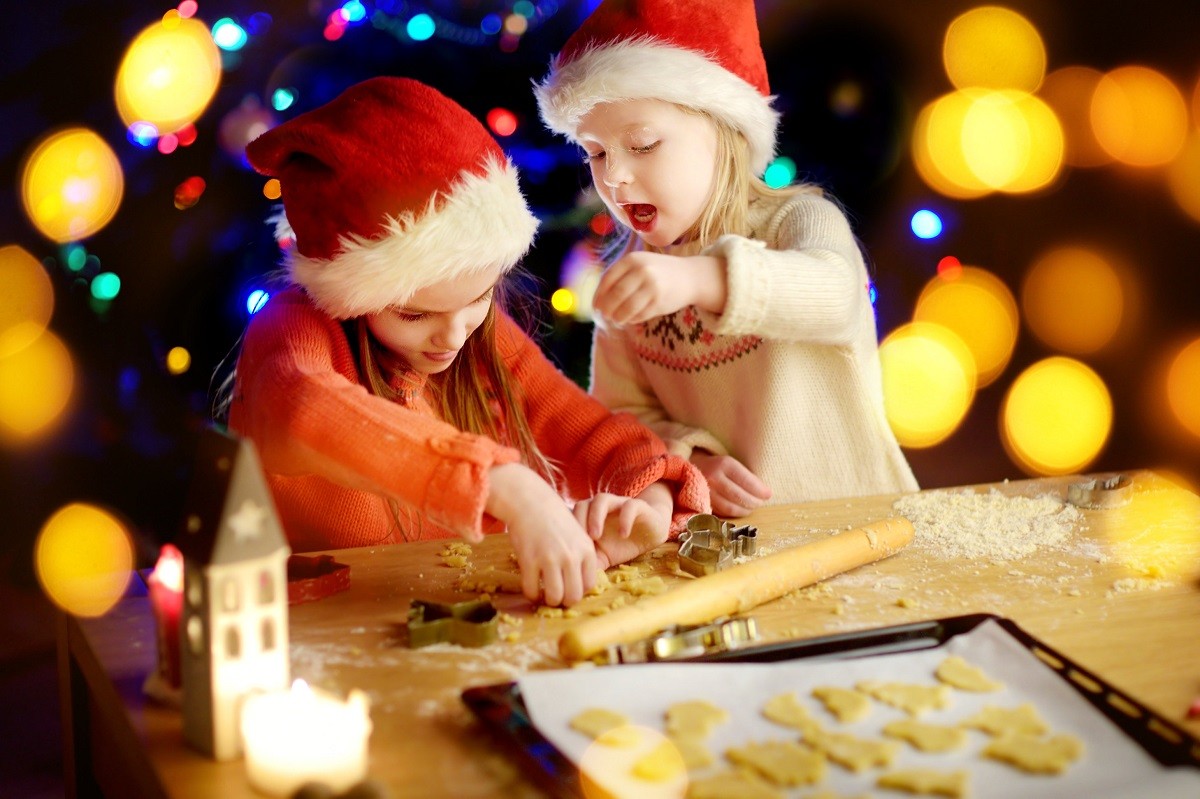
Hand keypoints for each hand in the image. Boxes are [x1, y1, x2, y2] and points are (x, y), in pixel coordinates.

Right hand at [485, 464, 598, 605]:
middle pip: (573, 596)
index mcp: (587, 551)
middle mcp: (571, 557)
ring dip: (548, 600)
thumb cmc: (554, 520)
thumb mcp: (578, 535)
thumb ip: (581, 558)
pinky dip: (531, 594)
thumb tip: (580, 587)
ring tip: (543, 593)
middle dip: (564, 600)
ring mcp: (550, 559)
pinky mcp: (530, 560)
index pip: (589, 585)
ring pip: (554, 597)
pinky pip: (532, 590)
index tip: (569, 588)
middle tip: (556, 595)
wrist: (531, 503)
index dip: (578, 591)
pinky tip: (531, 587)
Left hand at [573, 488, 671, 567]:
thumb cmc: (622, 545)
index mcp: (589, 519)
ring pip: (602, 500)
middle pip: (582, 505)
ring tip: (596, 535)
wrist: (650, 533)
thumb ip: (589, 564)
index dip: (567, 529)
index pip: (571, 517)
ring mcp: (618, 505)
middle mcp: (600, 509)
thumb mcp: (603, 558)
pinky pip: (629, 506)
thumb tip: (572, 581)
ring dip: (595, 516)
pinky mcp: (638, 506)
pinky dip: (624, 518)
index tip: (566, 547)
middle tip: (579, 540)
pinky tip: (623, 534)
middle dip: (578, 521)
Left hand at [593, 252, 725, 326]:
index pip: (607, 280)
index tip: (595, 306)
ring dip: (618, 317)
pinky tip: (631, 318)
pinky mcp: (659, 302)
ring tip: (616, 320)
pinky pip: (639, 315)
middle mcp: (642, 271)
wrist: (689, 276)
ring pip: (626, 308)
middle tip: (605, 316)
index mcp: (632, 259)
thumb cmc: (657, 272)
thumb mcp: (639, 265)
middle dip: (607, 309)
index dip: (599, 295)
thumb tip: (597, 299)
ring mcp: (652, 287)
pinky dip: (631, 319)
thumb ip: (619, 276)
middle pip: (615, 295)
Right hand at [690, 452, 770, 517]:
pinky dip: (733, 513)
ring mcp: (705, 491)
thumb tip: (764, 493)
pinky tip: (740, 510)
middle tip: (761, 503)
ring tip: (752, 508)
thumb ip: (746, 476)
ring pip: (730, 507)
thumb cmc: (718, 465)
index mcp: (724, 464)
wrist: (691, 466)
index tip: (768, 494)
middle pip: (739, 496)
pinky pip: (721, 512)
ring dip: (744, 510)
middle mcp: (713, 477)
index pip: (746, 481)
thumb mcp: (731, 464)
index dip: (760, 490)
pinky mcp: (701, 502)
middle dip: (754, 502)